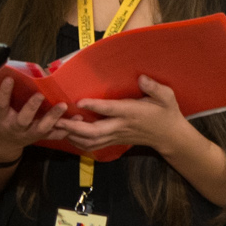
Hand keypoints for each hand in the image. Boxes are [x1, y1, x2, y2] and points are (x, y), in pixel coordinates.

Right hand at [0, 74, 63, 160]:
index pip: (0, 106)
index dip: (3, 93)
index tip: (8, 79)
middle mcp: (14, 127)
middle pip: (23, 120)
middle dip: (31, 108)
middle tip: (40, 96)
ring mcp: (28, 134)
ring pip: (41, 128)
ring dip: (53, 118)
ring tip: (62, 106)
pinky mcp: (39, 137)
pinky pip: (53, 135)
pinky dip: (66, 129)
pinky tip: (77, 120)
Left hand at [58, 74, 186, 154]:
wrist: (168, 135)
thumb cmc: (166, 112)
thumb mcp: (166, 96)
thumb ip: (154, 88)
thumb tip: (142, 78)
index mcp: (131, 112)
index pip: (110, 110)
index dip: (94, 106)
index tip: (79, 101)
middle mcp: (121, 126)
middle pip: (94, 131)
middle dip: (74, 127)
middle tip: (57, 120)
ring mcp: (116, 136)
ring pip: (90, 141)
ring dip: (72, 136)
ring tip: (57, 126)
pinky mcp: (113, 142)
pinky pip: (93, 146)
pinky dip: (78, 143)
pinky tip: (67, 135)